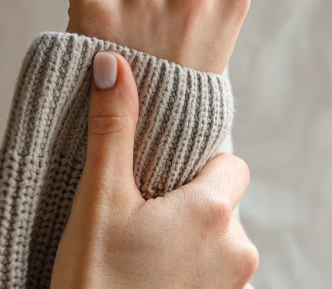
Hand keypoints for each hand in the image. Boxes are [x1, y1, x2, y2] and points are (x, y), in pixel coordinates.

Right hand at [50, 52, 257, 288]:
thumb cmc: (94, 282)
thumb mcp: (98, 198)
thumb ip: (111, 128)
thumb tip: (113, 65)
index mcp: (212, 215)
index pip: (229, 162)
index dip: (197, 161)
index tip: (162, 170)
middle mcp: (238, 252)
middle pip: (224, 196)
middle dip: (191, 193)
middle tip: (145, 204)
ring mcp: (234, 287)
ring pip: (220, 231)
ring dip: (190, 226)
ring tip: (146, 237)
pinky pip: (216, 263)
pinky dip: (192, 257)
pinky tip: (153, 266)